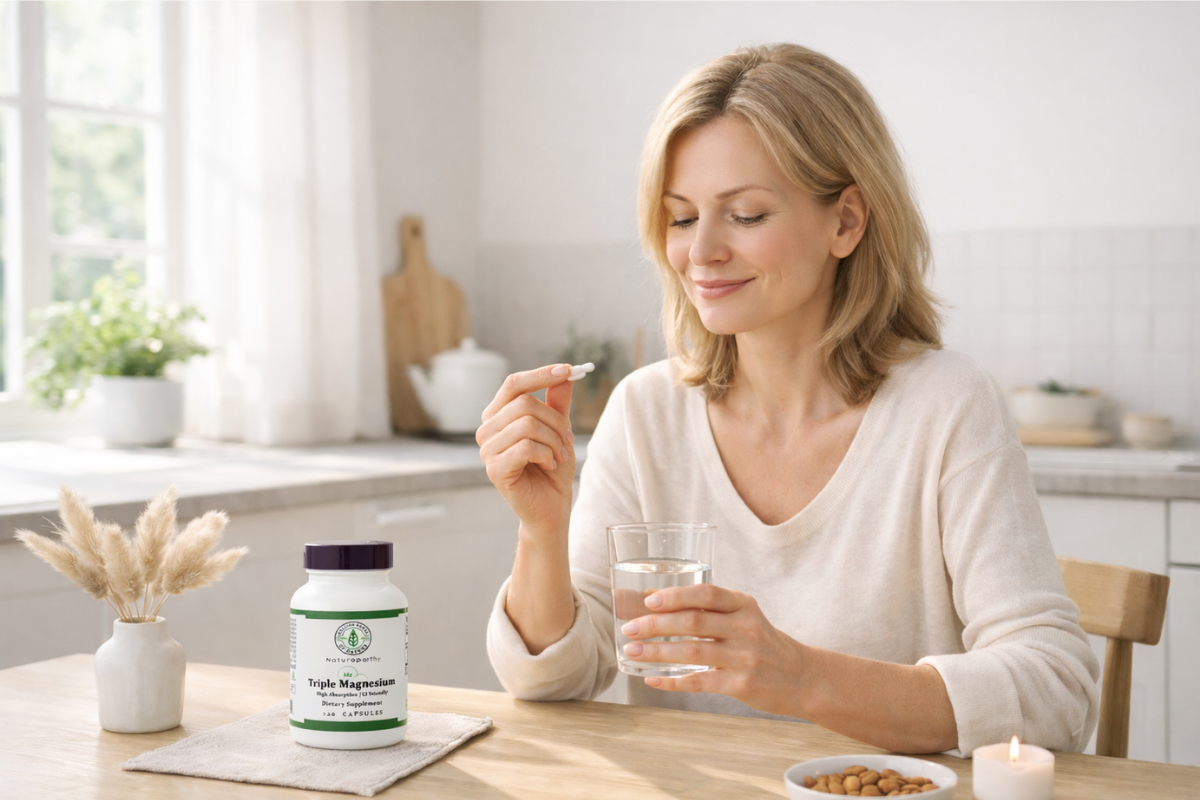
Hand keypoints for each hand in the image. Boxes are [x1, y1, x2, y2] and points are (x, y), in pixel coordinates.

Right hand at [477, 364, 575, 538]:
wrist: (552, 506)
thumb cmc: (552, 467)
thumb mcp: (559, 429)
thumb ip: (557, 402)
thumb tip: (565, 373)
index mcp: (498, 416)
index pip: (513, 384)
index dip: (540, 374)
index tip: (568, 369)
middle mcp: (487, 430)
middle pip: (524, 404)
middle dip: (555, 420)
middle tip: (567, 438)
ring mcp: (487, 450)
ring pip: (527, 425)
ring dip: (553, 440)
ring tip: (558, 456)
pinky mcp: (494, 469)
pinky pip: (526, 447)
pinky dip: (546, 454)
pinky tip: (549, 465)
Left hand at [620, 584, 806, 715]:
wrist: (801, 677)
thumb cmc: (761, 643)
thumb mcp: (744, 617)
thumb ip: (710, 610)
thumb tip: (655, 603)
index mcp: (744, 605)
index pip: (706, 594)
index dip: (675, 596)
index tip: (648, 601)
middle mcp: (746, 628)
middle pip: (694, 621)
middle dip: (656, 624)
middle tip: (629, 627)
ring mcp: (745, 657)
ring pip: (692, 651)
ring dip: (657, 651)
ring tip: (633, 651)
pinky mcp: (742, 684)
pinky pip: (699, 682)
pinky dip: (672, 681)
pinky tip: (652, 679)